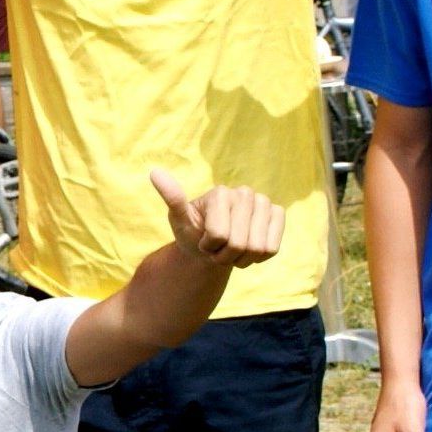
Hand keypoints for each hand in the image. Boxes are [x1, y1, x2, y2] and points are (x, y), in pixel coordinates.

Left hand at [153, 170, 282, 268]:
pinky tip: (248, 248)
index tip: (203, 240)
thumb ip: (172, 198)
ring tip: (231, 248)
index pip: (219, 236)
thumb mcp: (178, 220)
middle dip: (224, 255)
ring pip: (258, 249)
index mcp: (221, 193)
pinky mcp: (278, 214)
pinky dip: (258, 257)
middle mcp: (245, 193)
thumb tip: (154, 172)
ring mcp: (264, 202)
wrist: (210, 245)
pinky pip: (272, 248)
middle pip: (239, 244)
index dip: (209, 246)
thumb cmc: (193, 232)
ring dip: (241, 259)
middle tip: (217, 247)